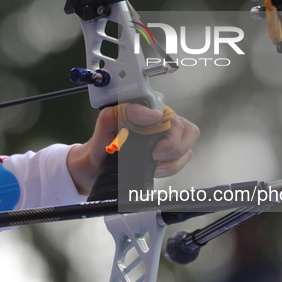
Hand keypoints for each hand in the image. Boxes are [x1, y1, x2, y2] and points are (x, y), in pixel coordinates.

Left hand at [67, 104, 199, 194]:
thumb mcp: (106, 123)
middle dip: (174, 149)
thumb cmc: (100, 144)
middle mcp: (160, 123)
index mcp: (148, 111)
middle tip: (155, 157)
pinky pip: (182, 160)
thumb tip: (154, 115)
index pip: (173, 118)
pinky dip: (171, 168)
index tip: (155, 152)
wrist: (94, 166)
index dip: (170, 136)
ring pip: (187, 148)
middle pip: (187, 132)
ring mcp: (166, 139)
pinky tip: (155, 170)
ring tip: (153, 166)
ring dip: (172, 162)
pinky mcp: (167, 155)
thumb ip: (126, 112)